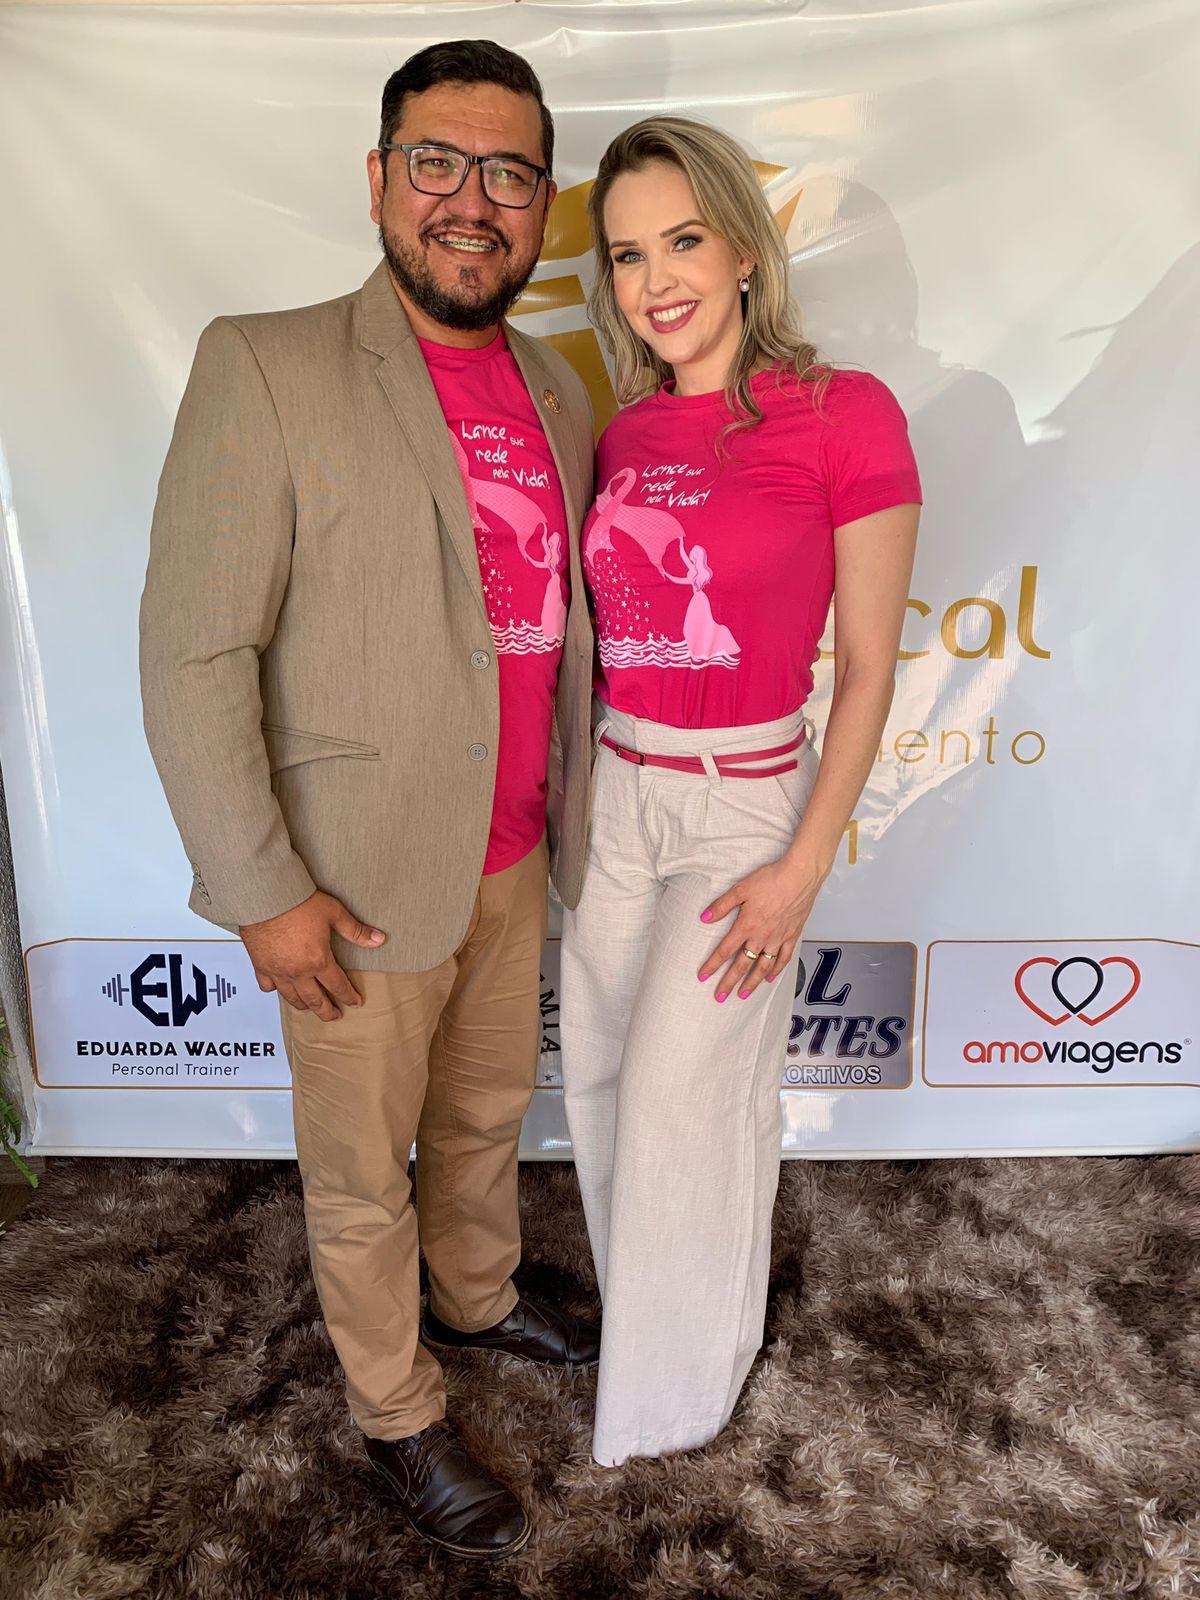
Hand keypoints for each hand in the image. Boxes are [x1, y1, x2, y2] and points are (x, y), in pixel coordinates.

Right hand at [241, 891, 385, 1020]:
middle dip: (327, 1011)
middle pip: (315, 1001)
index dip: (348, 996)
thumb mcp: (334, 913)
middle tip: (334, 1016)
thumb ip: (356, 931)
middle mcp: (298, 972)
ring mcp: (278, 972)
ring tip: (310, 1008)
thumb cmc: (297, 903)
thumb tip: (379, 939)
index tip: (355, 1002)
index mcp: (318, 961)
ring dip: (304, 1006)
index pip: (338, 986)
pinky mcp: (261, 966)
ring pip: (292, 998)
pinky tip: (280, 989)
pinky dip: (275, 990)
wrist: (266, 897)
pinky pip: (268, 986)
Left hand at [697, 854, 825, 1002]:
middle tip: (720, 996)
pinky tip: (770, 978)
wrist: (800, 876)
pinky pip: (784, 958)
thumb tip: (704, 918)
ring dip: (752, 982)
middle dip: (729, 982)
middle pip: (742, 965)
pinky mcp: (792, 935)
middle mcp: (761, 936)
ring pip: (763, 966)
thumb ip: (722, 906)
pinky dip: (777, 970)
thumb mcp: (741, 889)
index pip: (725, 950)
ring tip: (743, 994)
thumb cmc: (771, 879)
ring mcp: (778, 938)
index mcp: (746, 925)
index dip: (712, 965)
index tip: (702, 976)